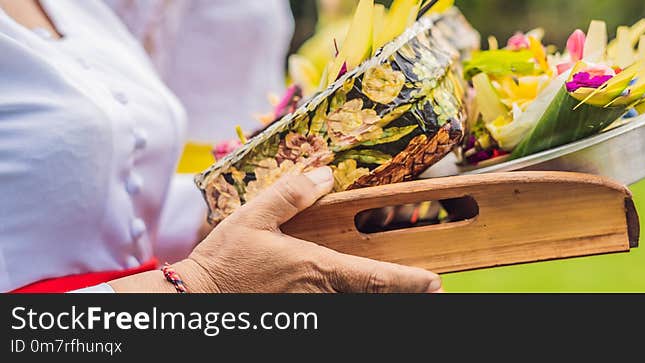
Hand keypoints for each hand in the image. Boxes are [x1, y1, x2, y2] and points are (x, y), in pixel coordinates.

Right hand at [112, 167, 441, 292]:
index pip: (373, 278)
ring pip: (356, 307)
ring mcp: (311, 311)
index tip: (435, 283)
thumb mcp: (254, 216)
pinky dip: (354, 303)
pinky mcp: (299, 317)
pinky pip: (334, 311)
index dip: (408, 282)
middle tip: (431, 289)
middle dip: (403, 294)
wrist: (196, 300)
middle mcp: (321, 295)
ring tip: (403, 291)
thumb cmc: (225, 260)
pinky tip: (359, 295)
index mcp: (316, 268)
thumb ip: (292, 194)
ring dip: (379, 298)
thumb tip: (326, 174)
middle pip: (372, 298)